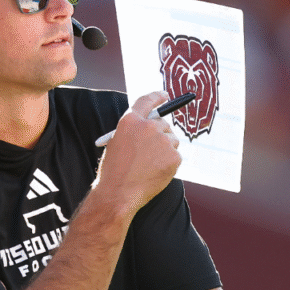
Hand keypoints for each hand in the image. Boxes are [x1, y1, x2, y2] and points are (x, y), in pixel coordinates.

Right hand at [94, 91, 181, 212]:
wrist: (118, 193)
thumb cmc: (114, 171)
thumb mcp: (117, 142)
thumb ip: (133, 131)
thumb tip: (151, 128)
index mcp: (130, 120)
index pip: (147, 101)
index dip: (157, 97)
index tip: (165, 95)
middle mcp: (148, 126)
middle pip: (163, 123)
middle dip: (160, 134)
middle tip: (152, 150)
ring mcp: (163, 140)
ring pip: (172, 140)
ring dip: (165, 149)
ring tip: (149, 165)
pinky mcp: (173, 156)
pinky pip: (175, 155)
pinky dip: (168, 163)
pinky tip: (155, 172)